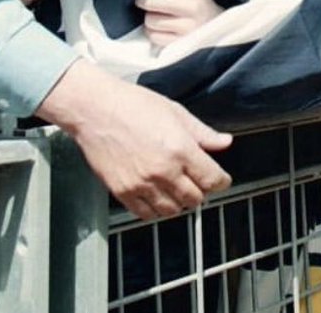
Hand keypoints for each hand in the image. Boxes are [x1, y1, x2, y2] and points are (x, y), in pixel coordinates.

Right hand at [36, 61, 231, 219]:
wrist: (95, 110)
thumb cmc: (133, 105)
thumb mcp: (176, 113)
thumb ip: (203, 133)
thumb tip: (225, 142)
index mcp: (181, 150)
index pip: (213, 180)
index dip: (221, 181)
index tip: (220, 179)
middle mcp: (163, 171)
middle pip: (195, 199)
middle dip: (201, 191)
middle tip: (196, 181)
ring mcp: (142, 184)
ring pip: (172, 210)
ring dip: (179, 202)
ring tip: (176, 188)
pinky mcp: (122, 191)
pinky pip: (145, 214)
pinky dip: (155, 209)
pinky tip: (156, 195)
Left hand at [128, 0, 223, 46]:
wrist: (224, 33)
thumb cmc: (199, 8)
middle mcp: (191, 7)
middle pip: (149, 1)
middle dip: (142, 1)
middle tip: (145, 3)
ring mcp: (187, 27)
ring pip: (150, 20)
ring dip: (149, 20)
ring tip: (159, 18)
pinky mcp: (181, 44)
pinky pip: (154, 36)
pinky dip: (154, 34)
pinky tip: (163, 31)